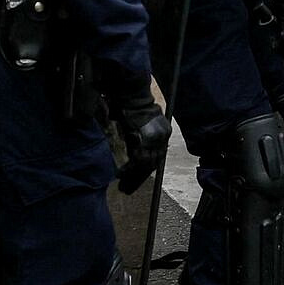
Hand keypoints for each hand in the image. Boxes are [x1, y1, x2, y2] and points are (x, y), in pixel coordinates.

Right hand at [105, 77, 169, 194]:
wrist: (133, 95)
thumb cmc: (132, 107)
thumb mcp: (139, 125)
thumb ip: (139, 138)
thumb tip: (134, 152)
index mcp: (163, 133)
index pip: (156, 158)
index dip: (146, 172)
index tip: (136, 181)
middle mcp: (162, 137)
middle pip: (152, 164)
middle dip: (139, 179)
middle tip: (127, 189)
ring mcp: (155, 138)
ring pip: (145, 165)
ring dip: (134, 178)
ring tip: (123, 187)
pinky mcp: (145, 138)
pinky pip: (138, 160)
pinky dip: (129, 169)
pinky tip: (121, 175)